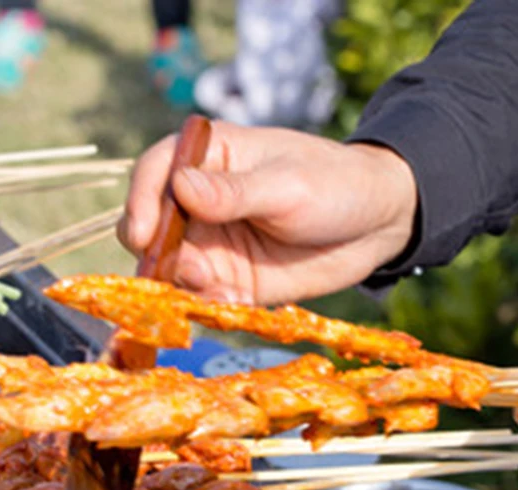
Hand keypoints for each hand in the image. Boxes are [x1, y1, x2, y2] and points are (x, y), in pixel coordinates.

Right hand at [119, 121, 417, 305]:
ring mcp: (214, 244)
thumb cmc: (335, 184)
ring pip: (172, 268)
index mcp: (210, 157)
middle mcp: (201, 202)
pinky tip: (233, 304)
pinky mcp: (231, 281)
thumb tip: (180, 186)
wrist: (376, 226)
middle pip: (152, 226)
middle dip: (157, 252)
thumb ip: (234, 192)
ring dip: (182, 284)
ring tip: (218, 290)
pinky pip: (204, 297)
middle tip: (184, 270)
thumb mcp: (287, 185)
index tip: (142, 233)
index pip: (156, 172)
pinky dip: (209, 305)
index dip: (141, 201)